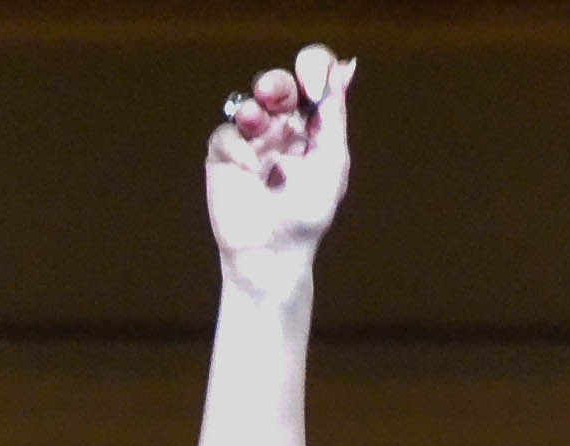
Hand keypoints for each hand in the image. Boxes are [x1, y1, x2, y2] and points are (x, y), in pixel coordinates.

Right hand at [205, 45, 355, 284]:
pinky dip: (237, 145)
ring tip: (256, 122)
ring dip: (253, 109)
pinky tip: (248, 167)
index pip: (312, 81)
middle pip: (277, 86)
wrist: (274, 255)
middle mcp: (281, 128)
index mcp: (312, 127)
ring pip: (247, 103)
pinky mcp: (224, 156)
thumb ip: (334, 118)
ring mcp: (251, 140)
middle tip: (274, 94)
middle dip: (276, 84)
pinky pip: (226, 135)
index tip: (313, 82)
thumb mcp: (330, 164)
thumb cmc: (307, 215)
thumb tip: (346, 68)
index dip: (312, 69)